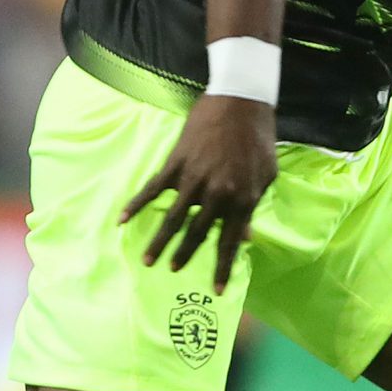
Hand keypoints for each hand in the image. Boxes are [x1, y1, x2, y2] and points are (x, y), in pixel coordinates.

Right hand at [119, 93, 275, 291]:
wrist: (241, 99)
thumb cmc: (258, 137)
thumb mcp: (267, 174)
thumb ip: (254, 205)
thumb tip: (246, 236)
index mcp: (243, 199)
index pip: (230, 241)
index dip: (222, 267)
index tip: (215, 290)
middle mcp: (217, 193)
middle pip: (197, 234)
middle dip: (184, 257)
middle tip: (173, 273)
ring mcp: (194, 179)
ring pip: (174, 218)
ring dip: (160, 241)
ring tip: (147, 260)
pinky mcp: (176, 163)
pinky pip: (153, 189)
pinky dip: (137, 204)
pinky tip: (124, 219)